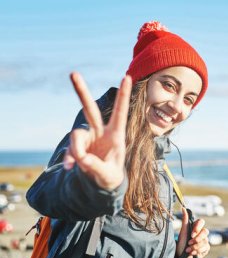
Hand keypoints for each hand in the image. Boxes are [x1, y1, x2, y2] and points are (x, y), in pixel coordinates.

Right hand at [63, 72, 131, 189]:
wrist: (102, 183)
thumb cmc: (111, 176)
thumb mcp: (109, 175)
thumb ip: (97, 167)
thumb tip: (82, 159)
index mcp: (116, 135)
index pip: (120, 112)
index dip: (123, 96)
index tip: (127, 77)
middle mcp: (100, 132)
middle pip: (90, 109)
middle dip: (81, 92)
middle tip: (73, 73)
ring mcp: (87, 138)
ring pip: (76, 135)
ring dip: (76, 149)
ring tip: (80, 164)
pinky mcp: (77, 146)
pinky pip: (70, 149)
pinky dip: (69, 158)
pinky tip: (69, 167)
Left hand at [176, 208, 209, 257]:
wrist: (180, 257)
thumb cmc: (181, 244)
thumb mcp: (182, 232)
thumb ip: (185, 220)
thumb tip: (183, 208)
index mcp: (195, 227)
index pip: (201, 222)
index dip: (198, 227)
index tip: (192, 234)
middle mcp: (201, 233)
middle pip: (205, 231)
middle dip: (197, 238)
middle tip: (189, 243)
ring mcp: (204, 240)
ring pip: (205, 241)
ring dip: (195, 246)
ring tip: (187, 250)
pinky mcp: (206, 248)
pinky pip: (205, 247)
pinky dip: (197, 251)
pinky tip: (191, 253)